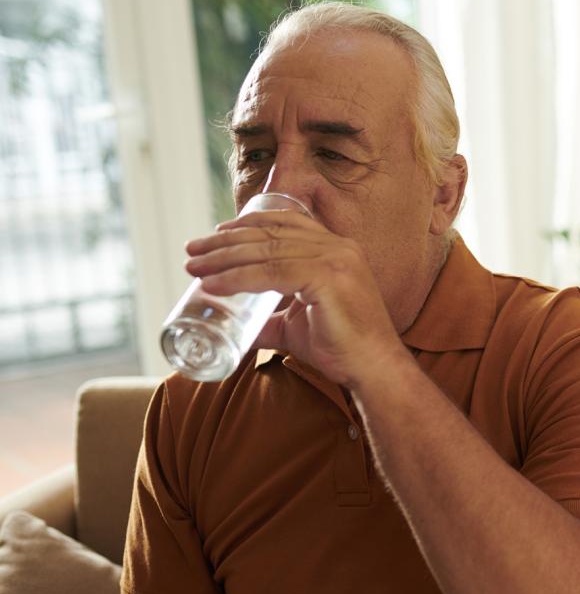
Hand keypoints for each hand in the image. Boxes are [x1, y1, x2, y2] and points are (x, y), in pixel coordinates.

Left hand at [184, 209, 406, 385]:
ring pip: (267, 250)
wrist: (373, 369)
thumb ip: (270, 322)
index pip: (285, 224)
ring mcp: (335, 259)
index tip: (216, 234)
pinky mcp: (329, 278)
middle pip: (270, 233)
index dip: (247, 224)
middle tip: (192, 250)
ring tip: (194, 266)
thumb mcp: (296, 328)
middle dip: (225, 241)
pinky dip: (238, 277)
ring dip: (224, 257)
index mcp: (335, 249)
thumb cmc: (340, 348)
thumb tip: (240, 330)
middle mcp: (337, 246)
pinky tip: (214, 285)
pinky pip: (273, 273)